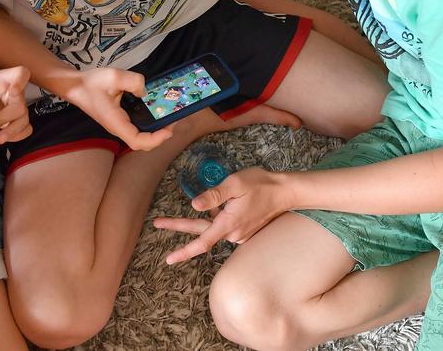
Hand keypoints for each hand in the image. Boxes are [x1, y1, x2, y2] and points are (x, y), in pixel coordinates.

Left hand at [0, 66, 32, 143]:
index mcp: (3, 80)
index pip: (20, 74)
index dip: (20, 82)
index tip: (13, 90)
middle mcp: (15, 92)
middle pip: (21, 106)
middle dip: (6, 121)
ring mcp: (17, 106)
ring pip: (24, 120)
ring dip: (12, 132)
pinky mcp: (17, 119)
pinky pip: (25, 129)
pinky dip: (16, 135)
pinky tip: (5, 136)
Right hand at [59, 68, 173, 150]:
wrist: (74, 86)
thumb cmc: (91, 83)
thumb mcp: (114, 76)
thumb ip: (135, 81)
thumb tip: (146, 91)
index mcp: (116, 123)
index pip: (138, 142)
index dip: (156, 139)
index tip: (169, 129)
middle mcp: (118, 128)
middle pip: (142, 143)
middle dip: (160, 135)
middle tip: (173, 119)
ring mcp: (118, 125)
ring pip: (140, 136)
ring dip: (156, 130)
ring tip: (168, 115)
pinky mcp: (119, 119)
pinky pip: (137, 127)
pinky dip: (149, 123)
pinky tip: (156, 110)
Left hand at [153, 167, 290, 263]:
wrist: (284, 191)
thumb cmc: (260, 184)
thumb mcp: (234, 184)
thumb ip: (213, 195)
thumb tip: (194, 204)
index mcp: (228, 223)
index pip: (202, 241)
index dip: (184, 251)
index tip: (169, 259)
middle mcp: (232, 233)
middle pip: (202, 233)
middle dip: (180, 226)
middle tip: (157, 222)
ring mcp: (239, 234)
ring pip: (215, 227)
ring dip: (208, 216)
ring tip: (224, 197)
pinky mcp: (244, 231)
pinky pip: (225, 225)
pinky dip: (219, 216)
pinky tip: (229, 202)